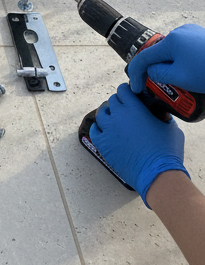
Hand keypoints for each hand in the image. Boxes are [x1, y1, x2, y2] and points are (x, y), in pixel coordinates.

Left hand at [90, 81, 187, 205]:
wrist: (157, 174)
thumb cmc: (167, 151)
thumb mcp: (170, 127)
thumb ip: (162, 115)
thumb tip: (159, 113)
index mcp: (133, 108)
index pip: (123, 90)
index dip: (127, 91)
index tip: (130, 95)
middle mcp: (118, 115)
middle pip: (112, 101)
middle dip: (118, 103)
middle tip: (125, 110)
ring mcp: (108, 130)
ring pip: (101, 114)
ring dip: (107, 114)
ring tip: (114, 119)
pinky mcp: (103, 145)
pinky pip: (94, 131)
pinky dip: (99, 129)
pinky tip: (105, 131)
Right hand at [127, 23, 204, 94]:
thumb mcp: (180, 78)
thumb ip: (158, 74)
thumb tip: (151, 71)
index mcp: (171, 40)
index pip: (144, 57)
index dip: (136, 74)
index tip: (137, 88)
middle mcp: (180, 32)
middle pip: (160, 54)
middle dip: (159, 72)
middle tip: (165, 88)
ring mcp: (192, 33)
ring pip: (174, 53)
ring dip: (173, 68)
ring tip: (184, 84)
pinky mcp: (201, 38)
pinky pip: (185, 51)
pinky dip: (184, 63)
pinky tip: (194, 75)